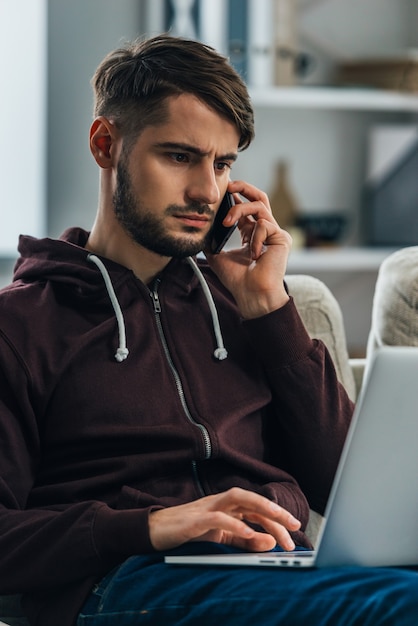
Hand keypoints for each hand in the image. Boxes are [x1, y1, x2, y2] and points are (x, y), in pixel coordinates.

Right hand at [148, 487, 300, 551]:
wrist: (155, 532)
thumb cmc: (188, 532)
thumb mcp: (221, 539)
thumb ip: (245, 541)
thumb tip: (271, 542)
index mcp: (227, 506)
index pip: (256, 508)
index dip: (277, 517)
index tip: (295, 529)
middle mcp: (220, 502)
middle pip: (252, 499)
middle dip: (275, 511)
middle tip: (295, 526)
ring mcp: (207, 507)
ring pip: (237, 498)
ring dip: (260, 508)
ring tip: (277, 522)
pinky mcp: (194, 519)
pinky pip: (217, 518)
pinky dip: (233, 524)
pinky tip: (247, 532)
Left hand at [206, 180, 291, 318]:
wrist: (252, 295)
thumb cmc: (238, 280)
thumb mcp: (218, 256)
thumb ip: (211, 240)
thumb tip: (198, 228)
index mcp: (252, 233)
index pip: (246, 207)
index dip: (235, 196)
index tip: (222, 190)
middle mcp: (265, 231)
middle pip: (259, 198)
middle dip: (244, 187)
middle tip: (228, 186)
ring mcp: (275, 234)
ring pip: (259, 206)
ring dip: (239, 210)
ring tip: (227, 223)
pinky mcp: (282, 238)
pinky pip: (264, 225)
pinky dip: (254, 237)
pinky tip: (254, 255)